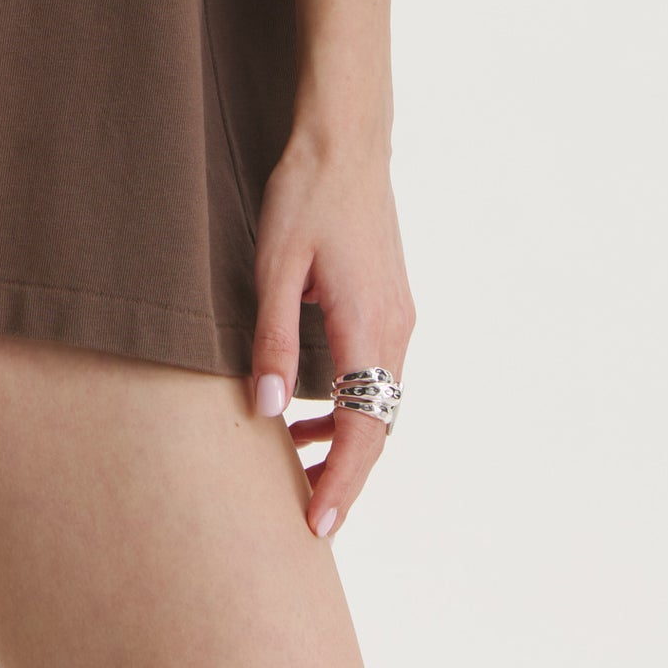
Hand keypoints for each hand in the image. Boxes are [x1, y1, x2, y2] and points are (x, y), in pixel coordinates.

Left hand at [247, 126, 413, 538]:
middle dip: (347, 478)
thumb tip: (268, 411)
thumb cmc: (304, 196)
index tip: (318, 526)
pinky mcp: (391, 304)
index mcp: (369, 327)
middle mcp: (396, 331)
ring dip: (346, 442)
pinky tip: (310, 413)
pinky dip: (350, 406)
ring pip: (381, 404)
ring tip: (298, 469)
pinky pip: (377, 375)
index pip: (363, 429)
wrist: (346, 141)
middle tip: (309, 520)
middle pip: (379, 428)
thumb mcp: (274, 266)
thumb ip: (272, 339)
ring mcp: (399, 317)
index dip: (341, 482)